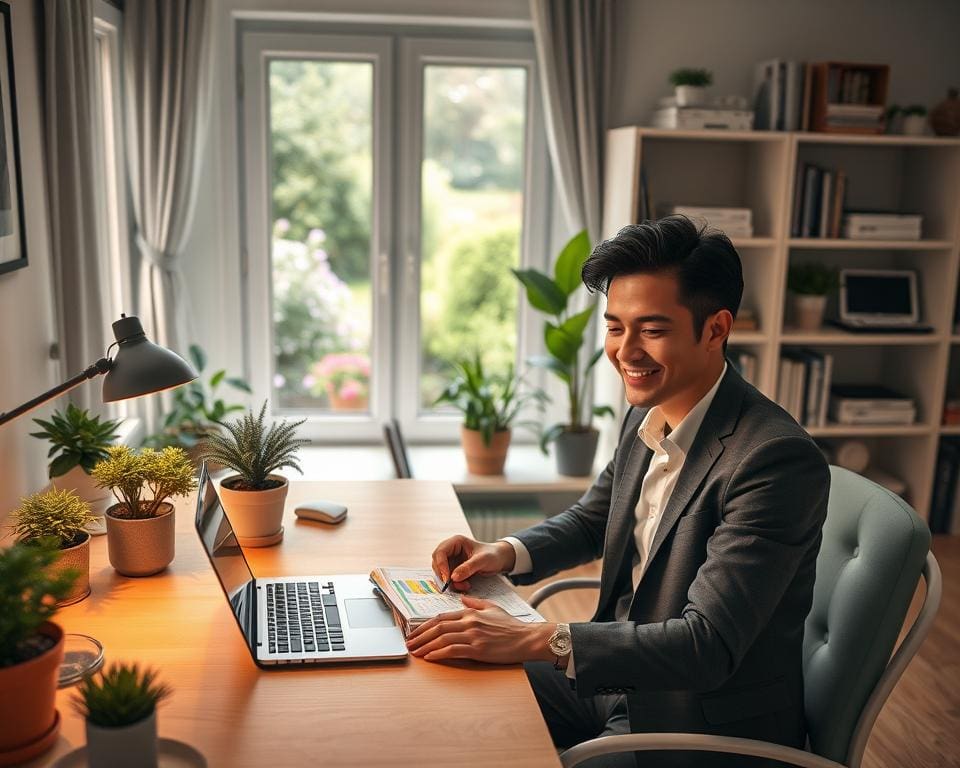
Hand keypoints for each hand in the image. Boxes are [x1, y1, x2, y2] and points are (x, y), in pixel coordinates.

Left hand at [406, 596, 554, 663]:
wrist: (526, 638)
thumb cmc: (511, 626)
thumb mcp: (492, 607)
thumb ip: (475, 602)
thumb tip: (462, 597)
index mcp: (470, 612)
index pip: (441, 617)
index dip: (424, 625)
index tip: (414, 632)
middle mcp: (469, 622)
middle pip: (437, 627)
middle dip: (420, 636)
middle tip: (408, 643)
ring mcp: (473, 635)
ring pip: (442, 639)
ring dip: (425, 646)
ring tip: (415, 652)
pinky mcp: (478, 649)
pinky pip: (453, 650)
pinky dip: (439, 654)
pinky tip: (430, 657)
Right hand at [431, 535, 515, 591]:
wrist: (499, 560)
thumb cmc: (492, 555)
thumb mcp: (483, 560)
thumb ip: (468, 568)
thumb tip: (453, 577)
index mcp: (456, 542)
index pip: (440, 552)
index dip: (440, 566)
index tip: (447, 579)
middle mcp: (451, 550)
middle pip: (437, 563)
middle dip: (444, 576)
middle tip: (454, 585)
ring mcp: (451, 560)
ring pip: (441, 573)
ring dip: (450, 582)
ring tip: (465, 585)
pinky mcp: (454, 570)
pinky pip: (448, 579)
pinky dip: (454, 584)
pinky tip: (465, 585)